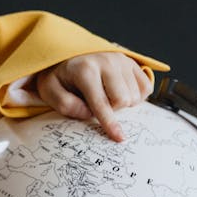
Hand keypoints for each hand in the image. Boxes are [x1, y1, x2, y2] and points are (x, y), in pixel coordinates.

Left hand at [36, 51, 150, 141]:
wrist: (69, 59)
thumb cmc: (60, 79)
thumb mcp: (50, 91)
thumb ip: (66, 105)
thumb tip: (88, 114)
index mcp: (85, 70)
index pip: (101, 103)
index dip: (109, 123)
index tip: (119, 138)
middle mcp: (107, 61)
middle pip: (123, 100)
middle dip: (112, 110)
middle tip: (97, 104)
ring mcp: (122, 60)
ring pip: (135, 96)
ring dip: (123, 103)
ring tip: (106, 95)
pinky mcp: (132, 62)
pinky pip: (146, 88)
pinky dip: (136, 96)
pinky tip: (120, 92)